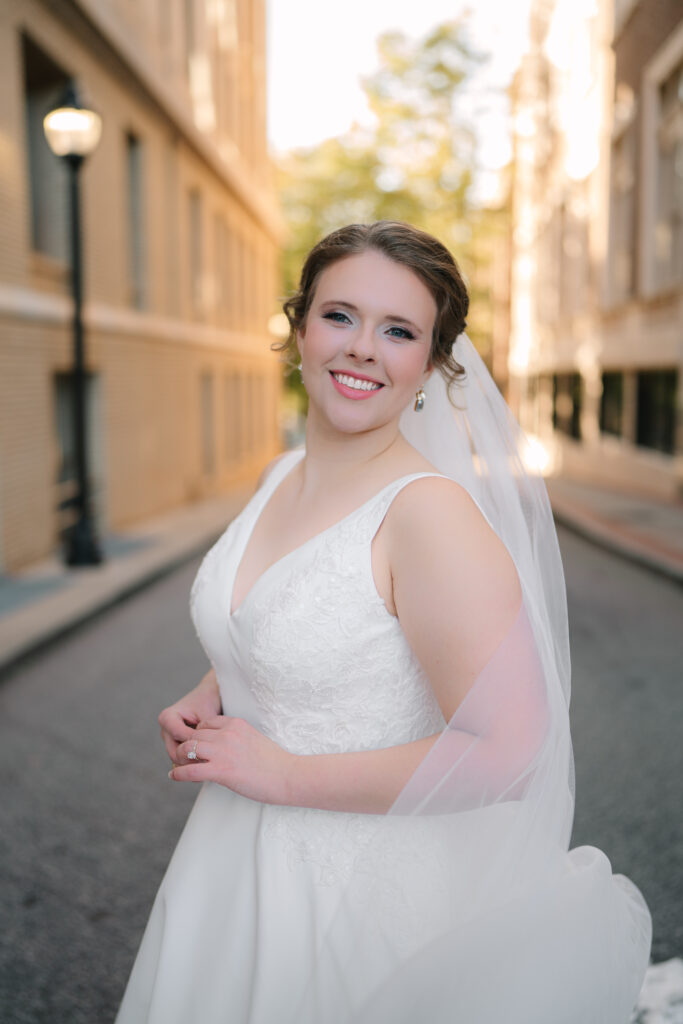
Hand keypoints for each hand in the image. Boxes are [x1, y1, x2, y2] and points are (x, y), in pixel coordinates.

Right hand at [158, 672, 221, 764]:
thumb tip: (206, 753)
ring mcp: (169, 739)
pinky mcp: (177, 745)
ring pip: (178, 759)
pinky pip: (183, 759)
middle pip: (174, 753)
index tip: (211, 746)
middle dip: (191, 758)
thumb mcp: (207, 715)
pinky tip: (208, 761)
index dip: (194, 743)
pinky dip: (194, 761)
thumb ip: (205, 733)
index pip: (178, 737)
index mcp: (167, 718)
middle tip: (210, 761)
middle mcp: (165, 730)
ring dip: (193, 761)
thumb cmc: (208, 702)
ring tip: (211, 762)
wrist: (209, 696)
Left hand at [169, 715, 295, 805]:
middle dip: (187, 746)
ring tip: (178, 766)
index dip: (197, 734)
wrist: (288, 775)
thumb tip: (224, 747)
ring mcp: (223, 751)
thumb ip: (236, 738)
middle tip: (182, 757)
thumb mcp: (253, 739)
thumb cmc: (274, 762)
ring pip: (188, 749)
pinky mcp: (221, 770)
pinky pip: (190, 769)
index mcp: (236, 724)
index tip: (196, 745)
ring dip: (180, 758)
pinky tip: (174, 776)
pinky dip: (179, 773)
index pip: (205, 723)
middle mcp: (227, 734)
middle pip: (194, 735)